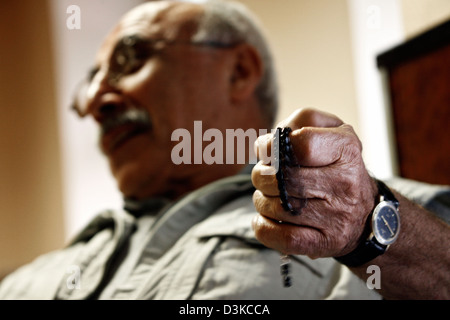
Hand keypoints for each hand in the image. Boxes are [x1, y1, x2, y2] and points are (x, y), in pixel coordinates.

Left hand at [251, 108, 377, 257]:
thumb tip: (266, 144)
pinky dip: (264, 227)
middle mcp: (344, 183)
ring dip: (261, 200)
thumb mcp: (330, 131)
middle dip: (261, 176)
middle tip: (264, 176)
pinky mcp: (325, 242)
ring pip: (277, 207)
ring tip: (269, 196)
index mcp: (346, 149)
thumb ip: (299, 122)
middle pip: (282, 178)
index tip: (267, 151)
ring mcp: (336, 217)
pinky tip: (264, 218)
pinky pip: (283, 237)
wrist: (366, 213)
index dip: (274, 146)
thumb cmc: (336, 166)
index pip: (301, 144)